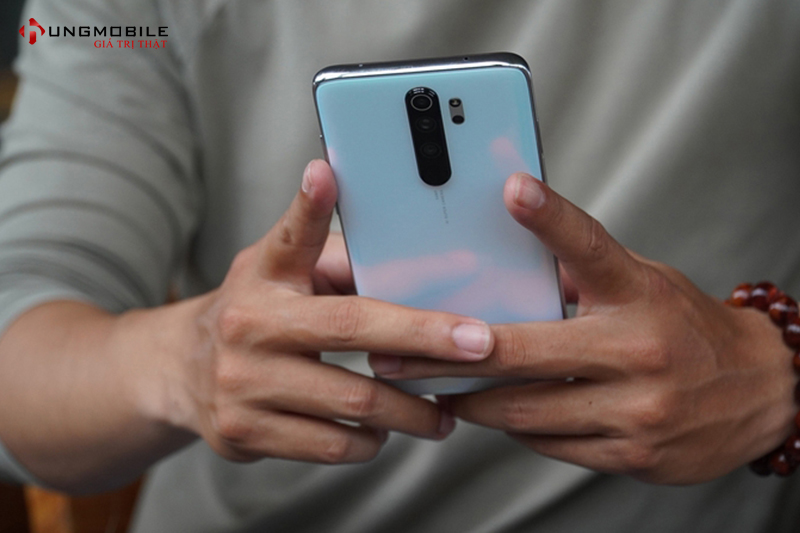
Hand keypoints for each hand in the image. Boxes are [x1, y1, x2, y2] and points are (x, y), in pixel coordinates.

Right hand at [169, 160, 494, 463]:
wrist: (179, 369)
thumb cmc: (254, 307)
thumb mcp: (280, 268)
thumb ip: (332, 254)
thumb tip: (403, 240)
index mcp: (264, 280)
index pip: (304, 253)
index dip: (320, 215)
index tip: (340, 186)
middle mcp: (248, 331)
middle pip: (354, 336)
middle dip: (428, 345)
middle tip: (482, 350)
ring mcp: (242, 387)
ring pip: (353, 408)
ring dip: (410, 412)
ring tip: (441, 412)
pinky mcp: (244, 435)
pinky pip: (330, 448)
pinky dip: (369, 441)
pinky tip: (382, 431)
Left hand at [370, 173, 794, 483]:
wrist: (760, 392)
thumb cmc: (686, 328)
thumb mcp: (641, 284)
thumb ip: (581, 277)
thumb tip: (510, 267)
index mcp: (638, 294)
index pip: (589, 247)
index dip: (549, 216)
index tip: (515, 188)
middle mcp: (639, 350)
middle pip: (522, 352)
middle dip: (447, 358)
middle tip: (400, 354)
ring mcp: (638, 409)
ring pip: (524, 411)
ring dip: (470, 401)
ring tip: (432, 388)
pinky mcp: (635, 454)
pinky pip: (549, 445)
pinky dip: (514, 429)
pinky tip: (491, 414)